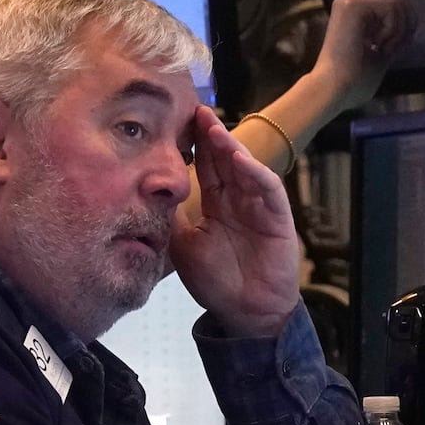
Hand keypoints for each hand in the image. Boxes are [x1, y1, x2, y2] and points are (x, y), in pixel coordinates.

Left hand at [170, 106, 299, 337]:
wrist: (245, 314)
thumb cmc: (216, 283)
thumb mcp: (182, 246)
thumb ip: (171, 218)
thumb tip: (146, 193)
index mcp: (217, 204)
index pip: (206, 166)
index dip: (195, 144)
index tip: (179, 121)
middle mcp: (239, 200)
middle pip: (225, 159)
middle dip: (212, 135)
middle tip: (197, 110)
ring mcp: (260, 207)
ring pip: (246, 168)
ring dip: (232, 148)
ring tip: (214, 129)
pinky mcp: (278, 218)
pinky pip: (269, 189)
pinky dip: (256, 173)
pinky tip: (240, 160)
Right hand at [308, 0, 411, 117]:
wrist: (334, 90)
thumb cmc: (354, 82)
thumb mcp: (381, 54)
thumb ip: (393, 35)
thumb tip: (412, 23)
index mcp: (355, 13)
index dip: (403, 18)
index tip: (397, 44)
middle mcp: (350, 2)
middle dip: (406, 20)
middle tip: (393, 46)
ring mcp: (350, 2)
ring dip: (400, 27)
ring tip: (384, 48)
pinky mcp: (354, 6)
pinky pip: (392, 6)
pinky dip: (394, 28)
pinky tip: (379, 46)